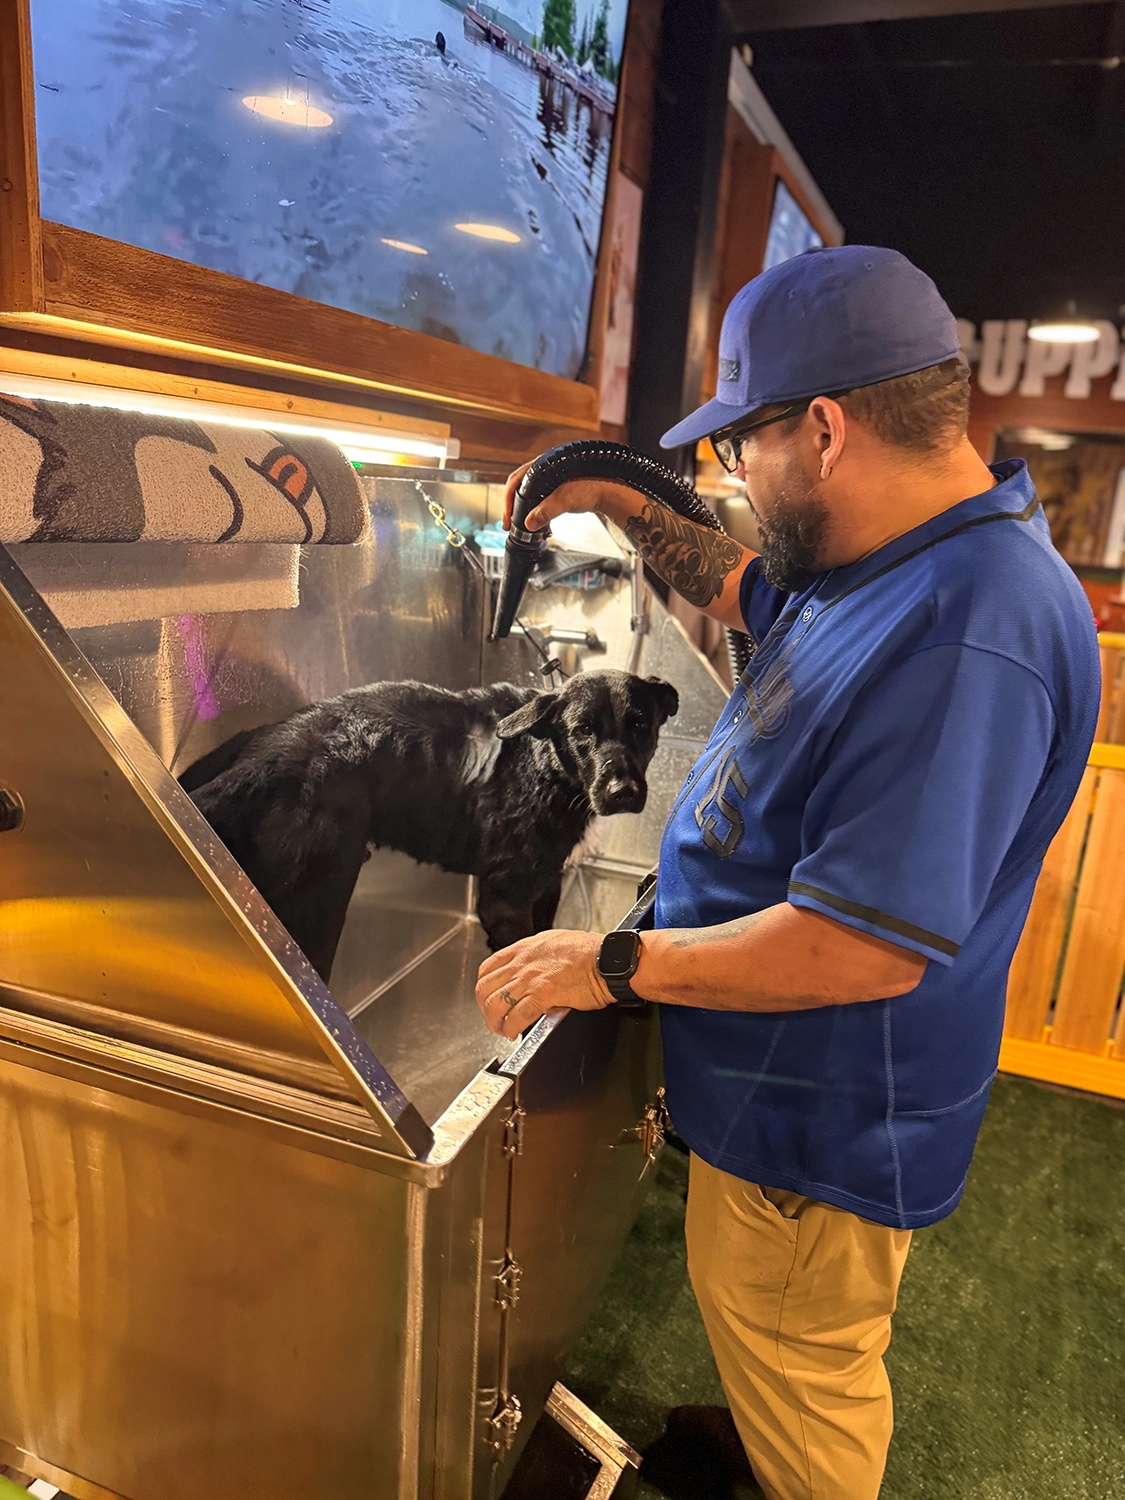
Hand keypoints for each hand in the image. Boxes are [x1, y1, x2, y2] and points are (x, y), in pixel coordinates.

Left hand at [476, 929, 612, 1038]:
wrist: (607, 959)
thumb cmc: (590, 951)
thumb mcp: (555, 942)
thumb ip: (538, 956)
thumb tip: (534, 970)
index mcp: (524, 949)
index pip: (488, 968)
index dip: (485, 987)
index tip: (489, 997)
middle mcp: (522, 963)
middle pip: (485, 988)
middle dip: (484, 1008)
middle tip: (493, 1018)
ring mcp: (530, 979)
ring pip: (495, 1004)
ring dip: (494, 1022)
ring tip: (502, 1030)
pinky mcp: (543, 995)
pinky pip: (516, 1016)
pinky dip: (511, 1028)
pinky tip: (514, 1033)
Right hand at [502, 463, 636, 531]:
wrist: (611, 491)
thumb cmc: (592, 488)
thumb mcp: (564, 501)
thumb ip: (545, 512)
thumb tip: (529, 523)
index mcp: (543, 465)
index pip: (516, 479)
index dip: (507, 498)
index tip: (507, 516)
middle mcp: (546, 468)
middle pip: (520, 486)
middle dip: (512, 505)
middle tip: (509, 522)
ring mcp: (553, 477)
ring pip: (530, 492)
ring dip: (523, 507)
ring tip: (520, 523)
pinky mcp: (561, 486)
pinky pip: (541, 496)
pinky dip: (535, 508)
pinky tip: (536, 520)